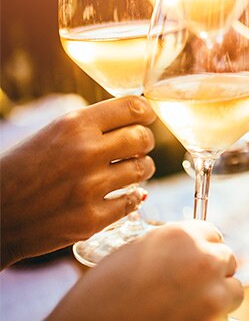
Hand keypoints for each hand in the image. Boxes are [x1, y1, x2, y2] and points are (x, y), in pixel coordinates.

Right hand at [0, 96, 156, 268]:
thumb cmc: (23, 169)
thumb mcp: (52, 133)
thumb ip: (92, 125)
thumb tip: (139, 116)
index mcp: (73, 125)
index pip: (132, 107)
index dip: (146, 112)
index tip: (147, 118)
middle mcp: (85, 152)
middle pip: (143, 138)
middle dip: (144, 141)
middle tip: (138, 147)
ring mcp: (90, 188)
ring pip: (143, 169)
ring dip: (141, 168)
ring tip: (129, 170)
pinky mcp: (92, 219)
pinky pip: (133, 201)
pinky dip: (132, 197)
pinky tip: (125, 194)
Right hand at [48, 220, 243, 320]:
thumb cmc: (103, 292)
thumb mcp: (138, 250)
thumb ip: (171, 245)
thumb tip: (192, 249)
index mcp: (182, 235)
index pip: (212, 233)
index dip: (201, 247)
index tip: (192, 259)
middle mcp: (203, 259)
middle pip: (226, 259)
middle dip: (212, 270)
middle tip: (189, 285)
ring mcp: (211, 293)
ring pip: (234, 288)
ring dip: (219, 294)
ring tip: (191, 303)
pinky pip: (224, 315)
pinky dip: (212, 316)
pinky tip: (187, 317)